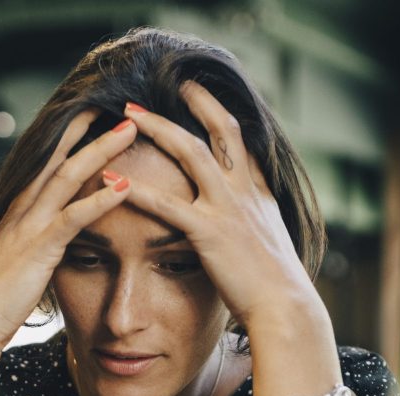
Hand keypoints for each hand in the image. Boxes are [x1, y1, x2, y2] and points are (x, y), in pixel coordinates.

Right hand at [0, 111, 138, 350]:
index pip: (46, 164)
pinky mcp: (40, 248)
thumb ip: (34, 246)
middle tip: (115, 107)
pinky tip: (125, 186)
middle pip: (58, 158)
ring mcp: (30, 226)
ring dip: (101, 152)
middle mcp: (22, 211)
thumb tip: (50, 244)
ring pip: (68, 177)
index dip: (68, 139)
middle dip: (86, 130)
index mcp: (18, 212)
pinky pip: (74, 217)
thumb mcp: (17, 264)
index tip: (90, 118)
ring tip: (129, 132)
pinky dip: (100, 200)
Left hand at [121, 84, 323, 330]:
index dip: (222, 115)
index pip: (243, 143)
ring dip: (158, 128)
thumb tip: (249, 227)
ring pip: (190, 152)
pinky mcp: (209, 233)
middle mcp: (244, 193)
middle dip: (195, 103)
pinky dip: (138, 190)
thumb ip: (257, 226)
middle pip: (220, 130)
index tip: (203, 96)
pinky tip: (112, 181)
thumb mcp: (272, 245)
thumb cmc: (278, 288)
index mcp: (260, 195)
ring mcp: (227, 209)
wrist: (286, 308)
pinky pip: (168, 205)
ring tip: (129, 115)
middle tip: (172, 84)